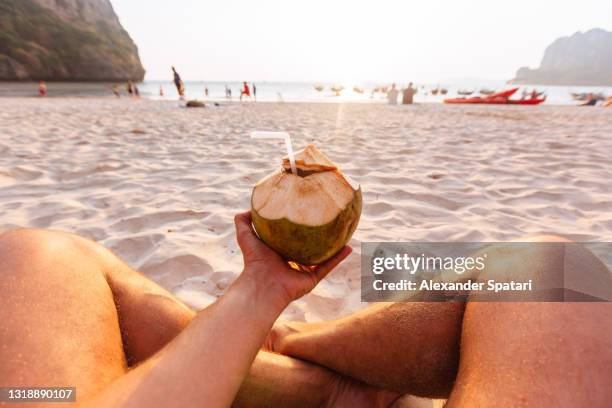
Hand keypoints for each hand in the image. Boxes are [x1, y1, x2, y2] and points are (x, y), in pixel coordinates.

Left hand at [234, 211, 351, 305]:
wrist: (261, 283)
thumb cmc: (253, 260)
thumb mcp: (246, 236)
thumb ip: (243, 222)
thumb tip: (247, 208)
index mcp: (280, 253)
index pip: (292, 239)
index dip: (299, 229)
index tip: (307, 214)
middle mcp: (293, 263)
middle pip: (309, 248)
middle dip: (319, 238)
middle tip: (329, 222)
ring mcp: (304, 272)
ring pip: (323, 257)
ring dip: (334, 247)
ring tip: (344, 233)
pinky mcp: (312, 279)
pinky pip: (329, 266)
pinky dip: (339, 257)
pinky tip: (349, 247)